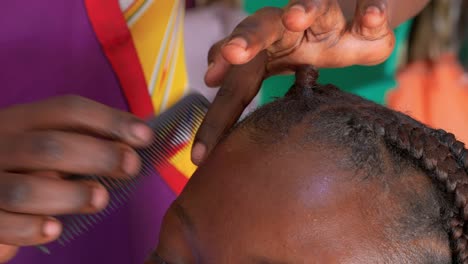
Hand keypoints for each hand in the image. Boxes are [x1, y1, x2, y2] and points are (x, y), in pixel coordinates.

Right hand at [0, 96, 152, 261]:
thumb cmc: (23, 168)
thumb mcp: (45, 145)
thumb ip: (83, 141)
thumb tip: (140, 139)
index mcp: (21, 122)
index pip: (67, 110)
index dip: (110, 121)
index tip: (145, 136)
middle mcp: (0, 146)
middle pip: (50, 147)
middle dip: (98, 156)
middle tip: (131, 166)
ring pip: (26, 189)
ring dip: (70, 194)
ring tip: (100, 199)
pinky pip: (4, 225)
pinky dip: (30, 228)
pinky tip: (54, 229)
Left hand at [191, 0, 393, 164]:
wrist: (357, 19)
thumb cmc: (312, 46)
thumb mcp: (278, 68)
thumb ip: (246, 86)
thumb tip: (216, 118)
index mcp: (264, 50)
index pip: (236, 84)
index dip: (219, 115)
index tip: (200, 154)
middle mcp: (288, 27)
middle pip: (261, 27)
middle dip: (246, 39)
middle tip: (231, 54)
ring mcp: (325, 15)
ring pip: (312, 5)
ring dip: (303, 9)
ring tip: (296, 18)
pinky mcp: (363, 14)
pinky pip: (369, 7)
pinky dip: (370, 10)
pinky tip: (370, 19)